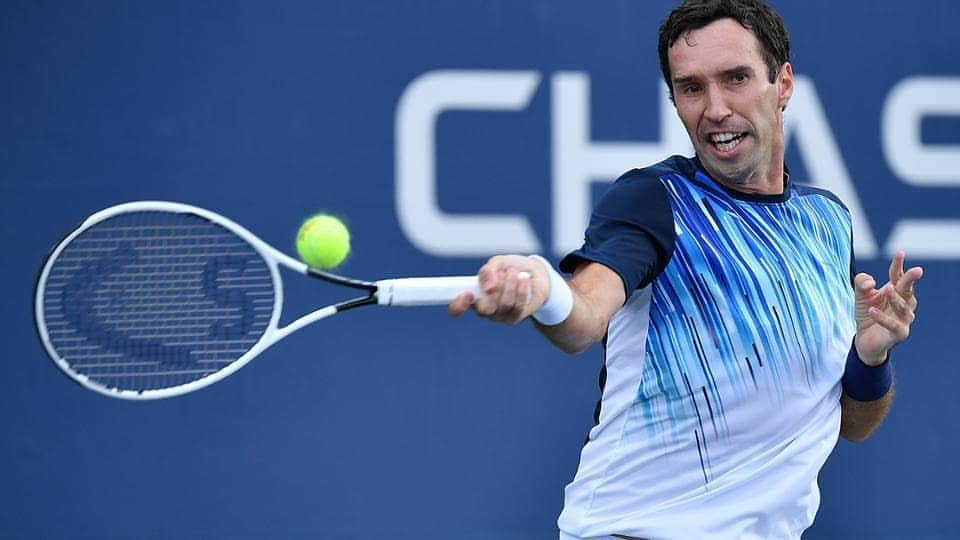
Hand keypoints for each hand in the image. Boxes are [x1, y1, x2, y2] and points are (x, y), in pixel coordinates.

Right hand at [447, 255, 550, 324]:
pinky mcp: (514, 318)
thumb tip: (488, 287)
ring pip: (503, 304)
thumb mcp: (497, 263)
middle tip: (501, 274)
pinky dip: (521, 289)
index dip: (458, 304)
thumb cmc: (511, 268)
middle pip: (482, 309)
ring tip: (514, 272)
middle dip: (494, 290)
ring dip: (510, 284)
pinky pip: (518, 306)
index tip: (467, 293)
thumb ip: (488, 272)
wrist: (534, 274)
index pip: (456, 308)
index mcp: (472, 295)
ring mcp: (498, 316)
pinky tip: (524, 279)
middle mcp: (483, 309)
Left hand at [853, 251, 922, 365]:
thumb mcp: (860, 295)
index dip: (899, 265)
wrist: (865, 339)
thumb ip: (861, 283)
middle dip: (911, 280)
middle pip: (907, 290)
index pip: (898, 276)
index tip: (900, 253)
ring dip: (896, 298)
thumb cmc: (866, 313)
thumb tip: (870, 283)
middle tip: (916, 270)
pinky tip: (872, 310)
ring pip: (903, 307)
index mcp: (896, 291)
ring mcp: (904, 319)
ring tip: (887, 289)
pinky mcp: (899, 334)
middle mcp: (904, 304)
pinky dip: (883, 318)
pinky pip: (892, 325)